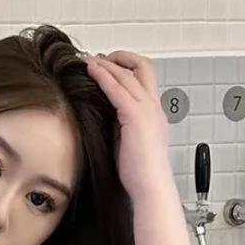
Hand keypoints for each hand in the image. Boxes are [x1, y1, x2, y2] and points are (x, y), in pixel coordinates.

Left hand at [83, 50, 171, 201]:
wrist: (150, 186)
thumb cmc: (139, 173)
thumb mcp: (127, 142)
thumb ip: (119, 125)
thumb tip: (104, 116)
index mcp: (153, 114)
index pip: (143, 81)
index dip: (126, 70)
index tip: (108, 67)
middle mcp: (154, 107)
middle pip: (143, 67)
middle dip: (120, 58)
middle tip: (99, 57)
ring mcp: (147, 110)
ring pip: (129, 74)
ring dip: (108, 63)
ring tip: (90, 60)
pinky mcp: (135, 116)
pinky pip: (118, 88)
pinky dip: (104, 75)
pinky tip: (92, 70)